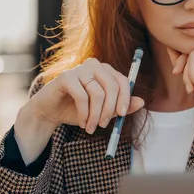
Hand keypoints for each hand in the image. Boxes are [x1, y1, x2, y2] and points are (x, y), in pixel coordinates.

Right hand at [26, 58, 144, 133]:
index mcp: (106, 71)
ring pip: (97, 93)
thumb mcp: (103, 110)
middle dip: (110, 109)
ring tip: (90, 127)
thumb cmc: (78, 109)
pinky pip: (82, 96)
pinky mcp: (66, 76)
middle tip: (104, 125)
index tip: (122, 115)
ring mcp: (80, 69)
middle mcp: (94, 65)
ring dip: (95, 115)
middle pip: (112, 86)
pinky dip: (84, 113)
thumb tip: (142, 102)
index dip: (125, 98)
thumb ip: (122, 106)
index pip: (122, 81)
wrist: (50, 111)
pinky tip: (82, 122)